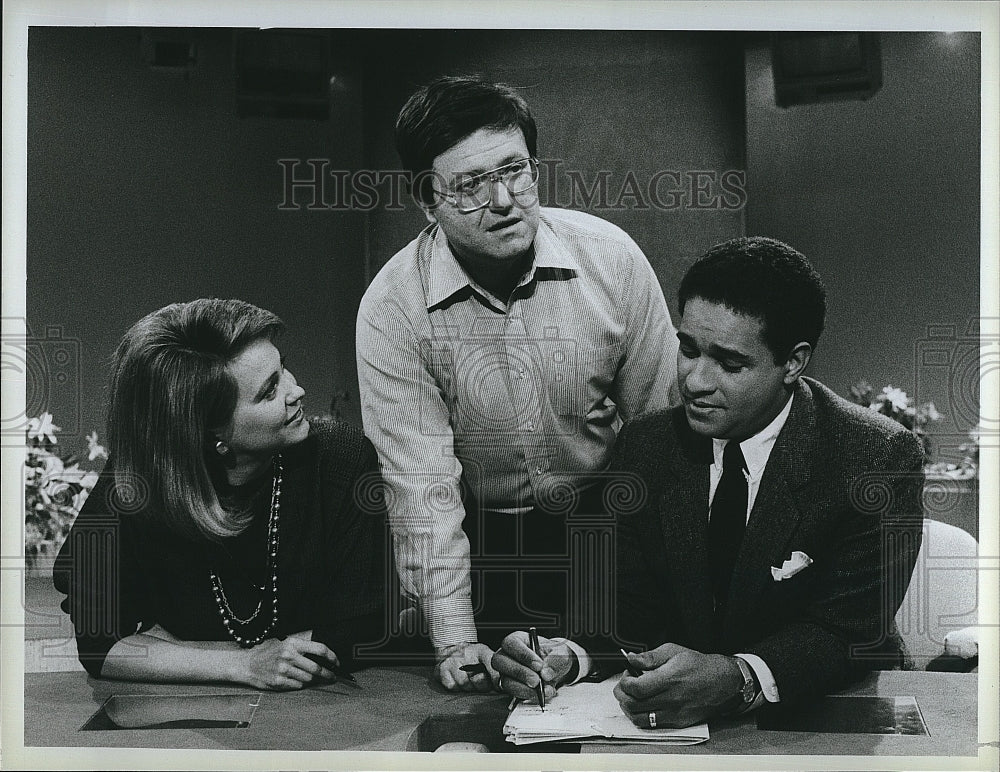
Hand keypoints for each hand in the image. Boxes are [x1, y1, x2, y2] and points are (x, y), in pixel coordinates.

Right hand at [233, 634, 338, 690]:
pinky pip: (297, 686)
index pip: (320, 649)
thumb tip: (322, 653)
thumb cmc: (267, 652)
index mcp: (293, 643)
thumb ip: (302, 646)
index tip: (337, 663)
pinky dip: (301, 685)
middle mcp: (289, 656)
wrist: (246, 663)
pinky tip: (299, 681)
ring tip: (316, 680)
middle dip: (328, 674)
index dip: (332, 657)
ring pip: (308, 679)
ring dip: (314, 681)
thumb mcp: (284, 642)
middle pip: (316, 668)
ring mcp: (284, 670)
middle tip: (333, 677)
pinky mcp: (279, 682)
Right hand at [434, 642, 497, 691]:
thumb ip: (494, 669)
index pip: (491, 663)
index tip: (500, 687)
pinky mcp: (441, 669)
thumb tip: (503, 685)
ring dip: (467, 686)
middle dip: (481, 685)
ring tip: (466, 678)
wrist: (450, 646)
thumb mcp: (485, 655)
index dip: (496, 678)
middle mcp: (466, 654)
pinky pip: (452, 687)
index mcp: (480, 650)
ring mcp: (452, 661)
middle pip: (479, 681)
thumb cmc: (471, 655)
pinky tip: (456, 678)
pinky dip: (455, 686)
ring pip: (465, 686)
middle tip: (478, 679)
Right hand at [491, 631, 576, 703]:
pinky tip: (541, 695)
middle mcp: (507, 655)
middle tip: (536, 681)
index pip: (511, 643)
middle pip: (501, 662)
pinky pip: (513, 694)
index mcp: (517, 640)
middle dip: (519, 673)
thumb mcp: (559, 653)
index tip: (538, 665)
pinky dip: (528, 696)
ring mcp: (506, 672)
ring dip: (524, 688)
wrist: (556, 668)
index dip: (523, 655)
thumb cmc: (553, 655)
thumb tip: (546, 674)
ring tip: (542, 690)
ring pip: (506, 681)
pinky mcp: (511, 687)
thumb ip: (554, 661)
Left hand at [613, 643, 740, 728]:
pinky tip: (643, 705)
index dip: (624, 683)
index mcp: (669, 680)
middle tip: (624, 685)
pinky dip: (641, 716)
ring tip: (631, 696)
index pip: (636, 689)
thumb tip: (631, 659)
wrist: (722, 682)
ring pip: (640, 719)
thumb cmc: (698, 666)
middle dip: (622, 695)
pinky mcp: (678, 722)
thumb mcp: (673, 651)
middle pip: (634, 705)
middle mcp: (671, 699)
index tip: (626, 675)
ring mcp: (674, 713)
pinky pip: (652, 725)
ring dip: (629, 708)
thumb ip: (649, 656)